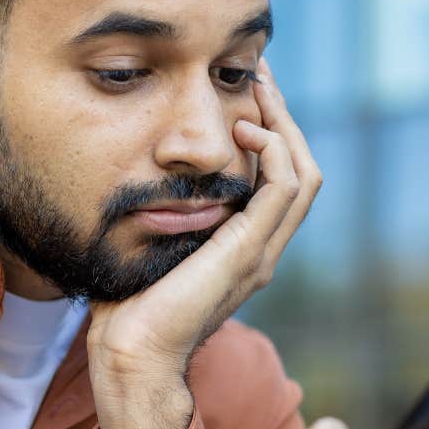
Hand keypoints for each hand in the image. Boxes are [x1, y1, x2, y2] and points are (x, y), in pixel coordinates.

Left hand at [86, 57, 320, 428]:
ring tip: (259, 89)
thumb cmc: (125, 309)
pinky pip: (284, 188)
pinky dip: (273, 151)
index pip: (277, 181)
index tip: (244, 92)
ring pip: (303, 175)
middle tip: (260, 74)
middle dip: (283, 119)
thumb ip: (159, 215)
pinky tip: (246, 128)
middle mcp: (261, 250)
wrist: (131, 354)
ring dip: (284, 126)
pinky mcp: (248, 253)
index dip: (268, 134)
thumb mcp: (147, 246)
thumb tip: (140, 177)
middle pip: (300, 171)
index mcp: (242, 249)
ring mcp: (260, 253)